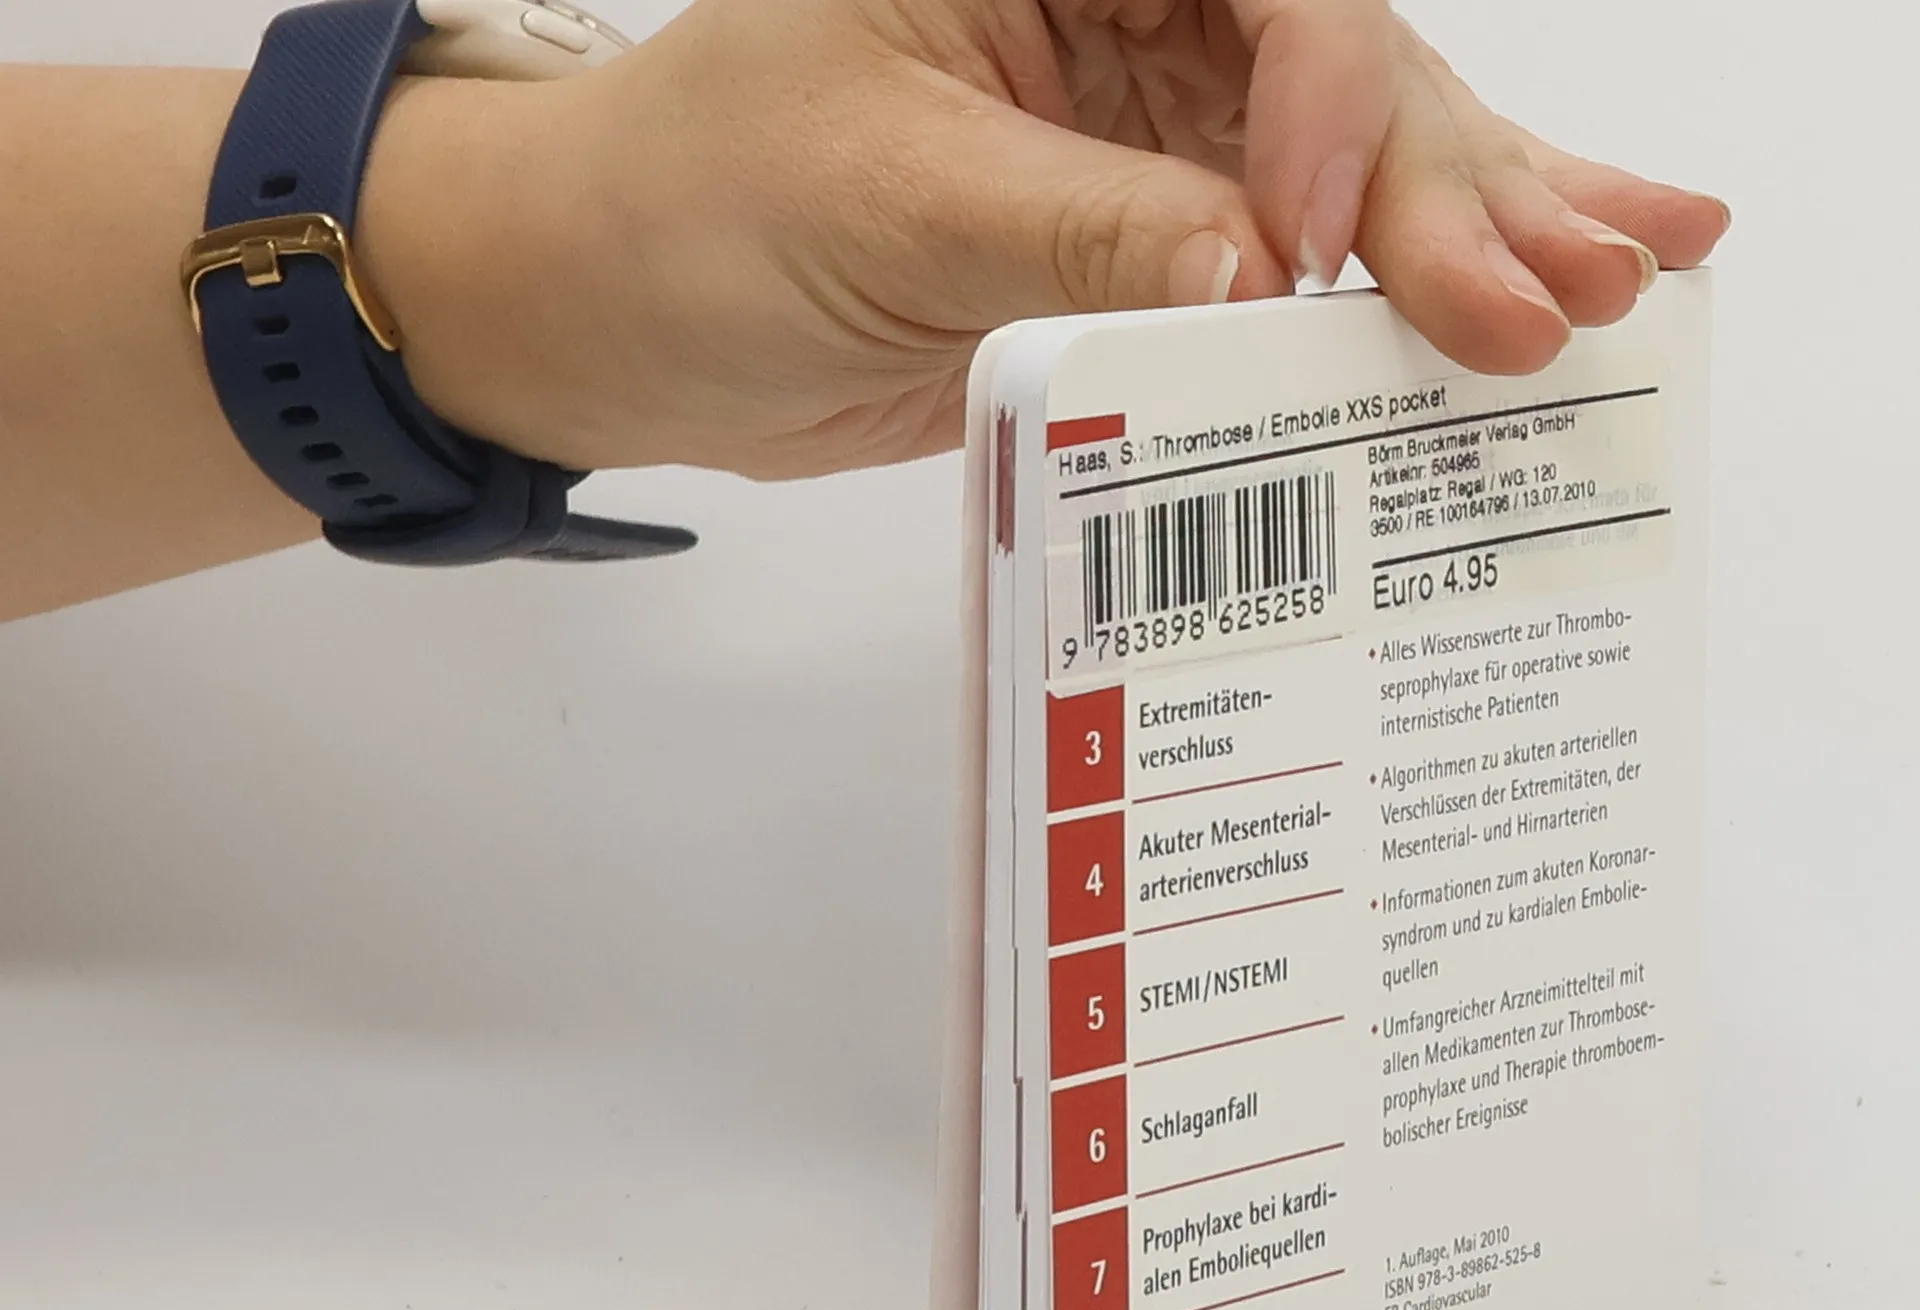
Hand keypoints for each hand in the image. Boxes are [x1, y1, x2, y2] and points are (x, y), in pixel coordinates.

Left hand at [363, 0, 1729, 481]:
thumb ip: (1086, 237)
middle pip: (1345, 78)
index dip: (1327, 109)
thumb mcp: (890, 203)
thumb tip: (1261, 296)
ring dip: (1486, 229)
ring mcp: (1152, 130)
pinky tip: (1544, 275)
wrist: (621, 315)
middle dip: (1455, 190)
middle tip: (1571, 294)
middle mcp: (1130, 6)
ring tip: (1633, 282)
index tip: (1314, 253)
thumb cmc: (699, 210)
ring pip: (1356, 168)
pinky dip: (1402, 291)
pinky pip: (1295, 268)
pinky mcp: (1148, 244)